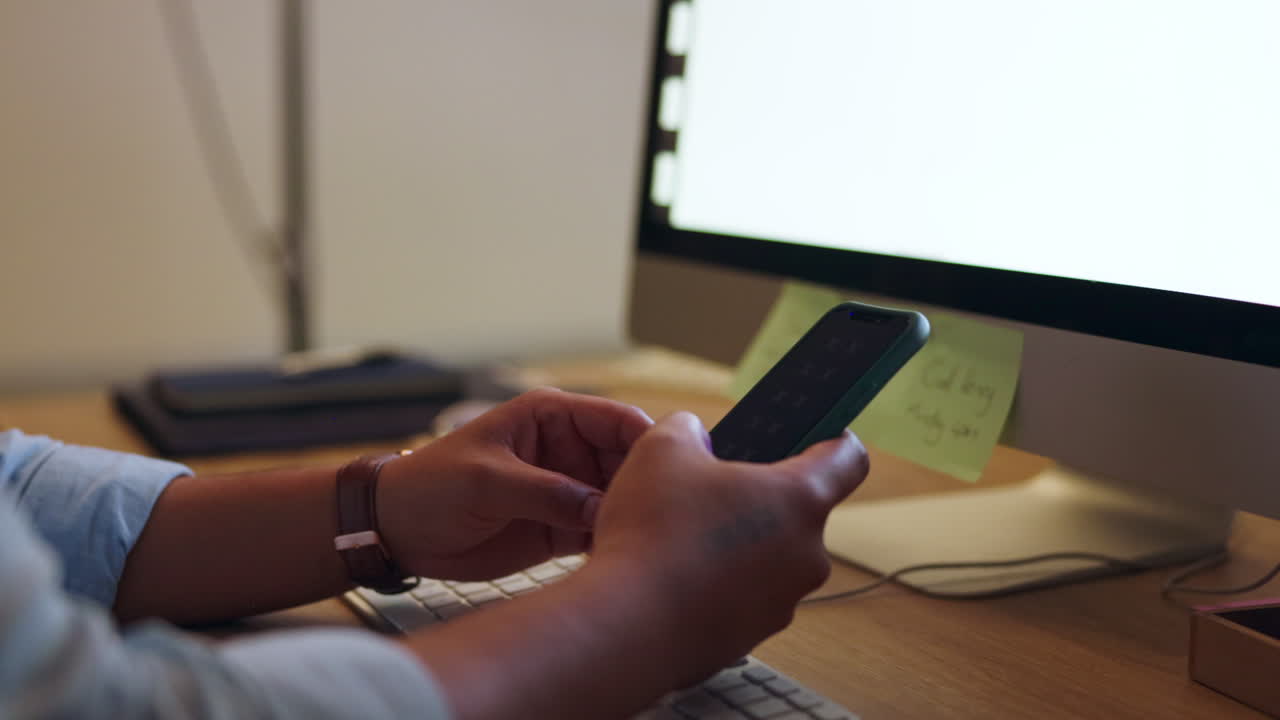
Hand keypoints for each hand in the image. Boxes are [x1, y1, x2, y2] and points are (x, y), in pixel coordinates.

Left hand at [375, 388, 651, 580]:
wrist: (397, 530)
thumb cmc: (431, 485)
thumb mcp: (487, 481)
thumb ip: (546, 492)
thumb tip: (602, 507)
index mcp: (551, 416)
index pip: (615, 419)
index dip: (646, 439)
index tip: (670, 467)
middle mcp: (568, 450)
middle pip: (627, 461)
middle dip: (647, 483)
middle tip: (662, 513)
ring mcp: (568, 490)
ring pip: (621, 498)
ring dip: (634, 516)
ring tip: (648, 539)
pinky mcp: (561, 529)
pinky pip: (601, 532)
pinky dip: (615, 542)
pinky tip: (626, 556)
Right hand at [587, 411, 869, 684]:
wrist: (626, 626)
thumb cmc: (653, 532)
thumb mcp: (662, 448)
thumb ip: (689, 428)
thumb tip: (693, 436)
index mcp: (800, 500)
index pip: (849, 459)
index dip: (834, 439)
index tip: (814, 434)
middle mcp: (806, 555)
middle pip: (800, 512)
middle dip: (760, 497)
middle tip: (712, 487)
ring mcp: (782, 602)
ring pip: (770, 558)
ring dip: (739, 543)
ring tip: (683, 536)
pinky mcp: (752, 636)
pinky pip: (743, 597)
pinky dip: (718, 584)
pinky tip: (674, 576)